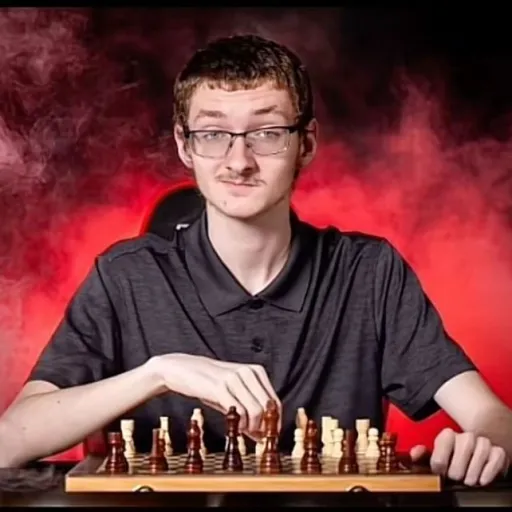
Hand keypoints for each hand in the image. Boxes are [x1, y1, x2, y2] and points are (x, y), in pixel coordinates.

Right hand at [152, 353, 279, 438]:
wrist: (183, 369)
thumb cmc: (209, 383)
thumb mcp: (232, 394)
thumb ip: (248, 411)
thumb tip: (261, 436)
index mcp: (255, 371)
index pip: (275, 401)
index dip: (274, 422)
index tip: (269, 435)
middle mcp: (248, 372)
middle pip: (268, 408)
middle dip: (263, 427)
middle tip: (255, 437)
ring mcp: (235, 379)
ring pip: (256, 410)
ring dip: (251, 427)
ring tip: (242, 430)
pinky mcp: (220, 387)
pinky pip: (239, 411)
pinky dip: (239, 424)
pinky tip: (234, 427)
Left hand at [410, 428, 508, 485]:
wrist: (472, 455)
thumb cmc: (452, 457)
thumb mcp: (434, 456)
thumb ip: (421, 455)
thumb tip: (414, 453)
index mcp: (448, 435)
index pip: (442, 448)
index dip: (440, 464)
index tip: (439, 471)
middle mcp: (465, 436)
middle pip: (461, 455)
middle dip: (456, 471)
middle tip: (454, 476)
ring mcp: (482, 443)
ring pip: (479, 455)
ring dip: (472, 473)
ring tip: (467, 480)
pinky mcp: (496, 452)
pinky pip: (495, 459)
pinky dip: (488, 471)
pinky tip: (481, 479)